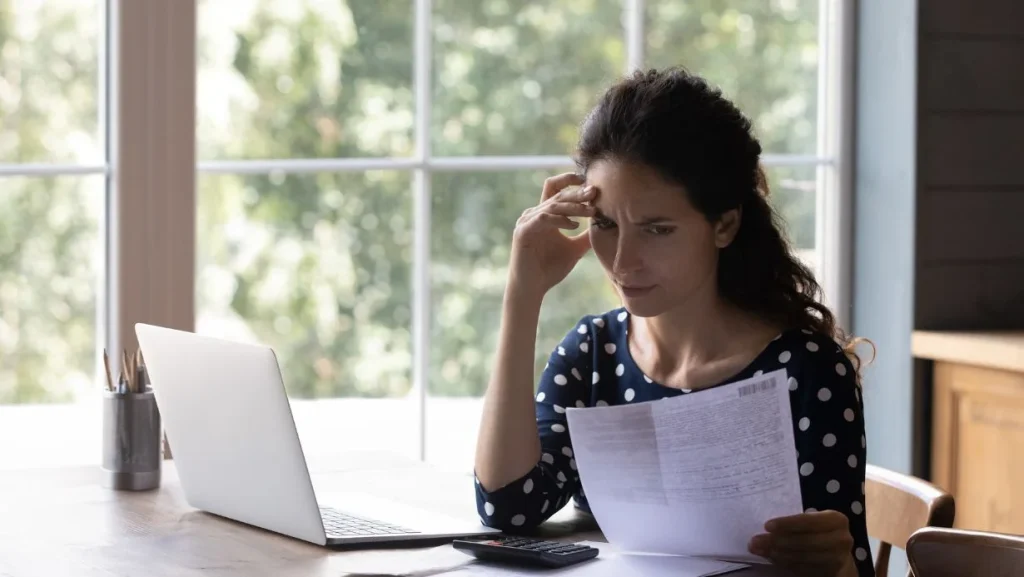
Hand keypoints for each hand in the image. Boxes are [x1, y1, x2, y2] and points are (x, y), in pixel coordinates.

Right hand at [508, 172, 595, 298]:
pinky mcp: (523, 232)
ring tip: (591, 210)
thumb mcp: (575, 249)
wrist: (532, 288)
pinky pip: (544, 219)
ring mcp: (527, 221)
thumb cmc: (550, 269)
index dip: (568, 180)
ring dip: (573, 206)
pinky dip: (560, 220)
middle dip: (577, 192)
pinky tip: (575, 225)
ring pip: (552, 205)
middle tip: (595, 192)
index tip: (588, 181)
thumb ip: (587, 237)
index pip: (555, 188)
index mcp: (544, 214)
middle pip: (557, 194)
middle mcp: (534, 214)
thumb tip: (606, 226)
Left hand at [749, 510, 855, 576]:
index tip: (766, 526)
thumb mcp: (812, 520)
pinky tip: (772, 558)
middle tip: (756, 541)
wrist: (837, 552)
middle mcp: (841, 539)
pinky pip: (803, 569)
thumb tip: (765, 528)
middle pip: (805, 542)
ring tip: (761, 550)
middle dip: (778, 541)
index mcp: (836, 520)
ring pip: (803, 558)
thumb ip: (794, 522)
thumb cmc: (818, 530)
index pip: (809, 521)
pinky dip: (785, 564)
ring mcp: (838, 559)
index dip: (787, 524)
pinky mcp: (831, 573)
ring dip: (778, 555)